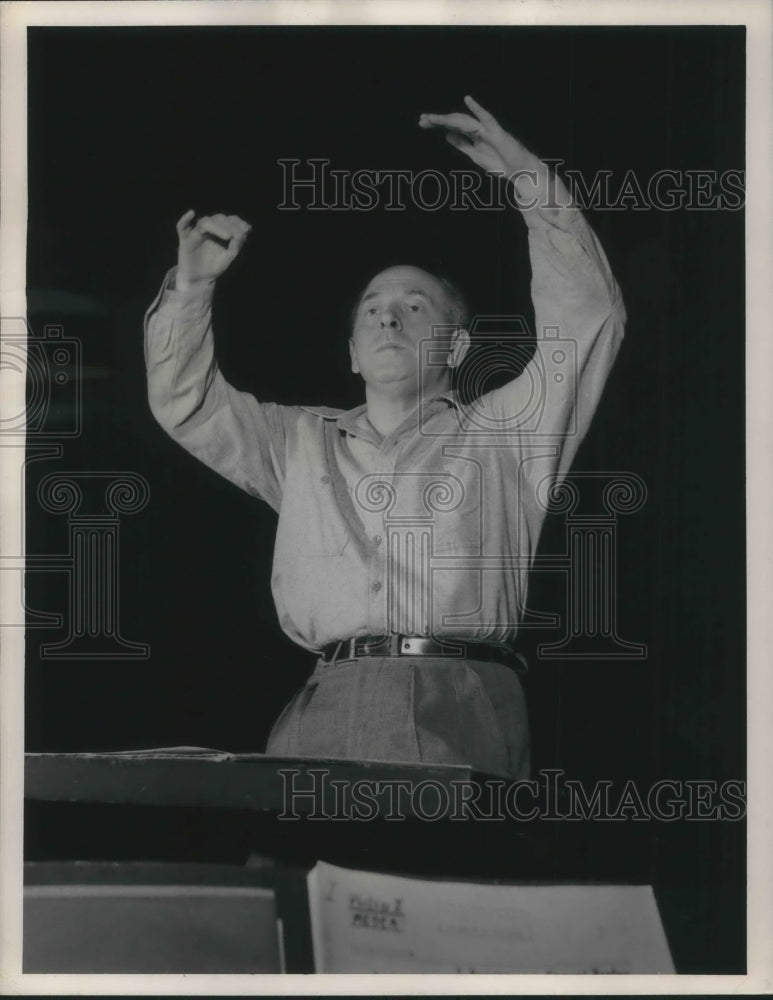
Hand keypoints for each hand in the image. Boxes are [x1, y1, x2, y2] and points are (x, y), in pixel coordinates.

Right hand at [175, 210, 251, 289]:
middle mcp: (209, 229)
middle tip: (238, 236)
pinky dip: (185, 219)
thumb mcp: (228, 257)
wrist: (200, 279)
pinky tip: (192, 213)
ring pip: (205, 222)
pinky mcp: (185, 240)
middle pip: (218, 219)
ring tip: (228, 236)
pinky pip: (181, 227)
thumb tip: (242, 234)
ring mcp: (196, 233)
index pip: (228, 220)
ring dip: (217, 226)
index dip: (237, 222)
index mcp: (220, 230)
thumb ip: (235, 246)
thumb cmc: (214, 266)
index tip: (247, 229)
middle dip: (230, 226)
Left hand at [418, 95, 536, 177]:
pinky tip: (468, 100)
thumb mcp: (474, 155)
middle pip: (456, 122)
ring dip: (450, 119)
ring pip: (465, 121)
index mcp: (472, 136)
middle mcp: (478, 130)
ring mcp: (487, 130)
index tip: (422, 122)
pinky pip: (486, 119)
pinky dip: (478, 109)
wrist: (518, 171)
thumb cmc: (500, 163)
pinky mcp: (497, 133)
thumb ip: (462, 145)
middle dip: (439, 121)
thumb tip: (447, 135)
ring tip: (434, 118)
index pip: (452, 127)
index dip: (438, 124)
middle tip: (422, 119)